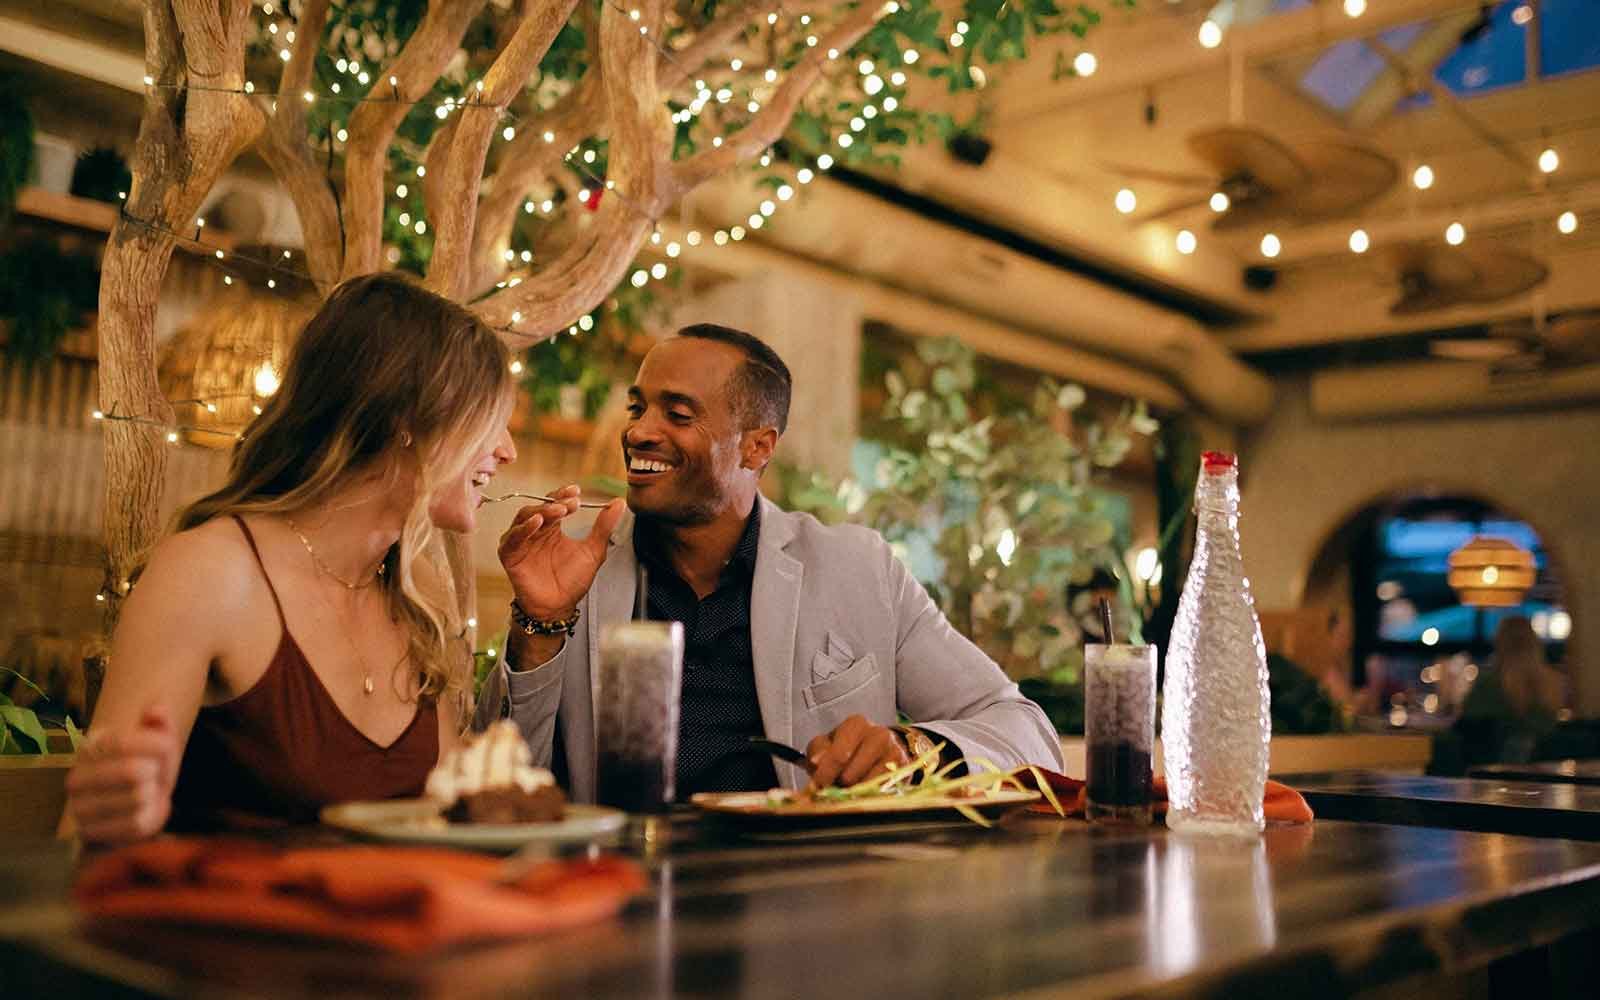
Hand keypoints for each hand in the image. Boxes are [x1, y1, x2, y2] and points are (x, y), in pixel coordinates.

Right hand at [65, 705, 181, 844]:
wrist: (134, 808)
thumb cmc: (149, 769)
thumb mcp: (159, 744)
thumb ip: (161, 724)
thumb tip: (156, 710)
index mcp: (89, 747)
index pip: (123, 741)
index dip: (155, 745)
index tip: (166, 748)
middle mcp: (76, 778)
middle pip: (132, 771)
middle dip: (155, 773)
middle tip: (155, 775)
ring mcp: (79, 808)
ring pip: (138, 797)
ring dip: (154, 795)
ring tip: (148, 793)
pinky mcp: (91, 832)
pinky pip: (137, 823)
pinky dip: (150, 817)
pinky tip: (144, 812)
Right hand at [497, 485, 625, 617]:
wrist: (559, 606)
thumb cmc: (573, 581)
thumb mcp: (593, 550)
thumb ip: (603, 527)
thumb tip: (619, 503)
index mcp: (552, 527)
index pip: (555, 503)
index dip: (563, 494)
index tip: (577, 491)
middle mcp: (535, 531)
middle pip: (540, 507)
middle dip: (555, 502)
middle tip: (571, 503)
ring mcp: (521, 542)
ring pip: (526, 517)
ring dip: (542, 511)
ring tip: (559, 510)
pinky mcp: (510, 555)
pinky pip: (513, 538)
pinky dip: (523, 529)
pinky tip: (537, 522)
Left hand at [804, 714, 909, 789]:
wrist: (881, 749)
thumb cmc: (849, 747)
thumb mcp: (827, 744)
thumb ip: (818, 751)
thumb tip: (816, 762)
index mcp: (856, 724)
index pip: (839, 755)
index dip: (826, 774)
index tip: (819, 784)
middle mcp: (879, 735)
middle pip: (852, 773)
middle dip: (839, 785)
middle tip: (833, 788)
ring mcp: (894, 753)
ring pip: (868, 785)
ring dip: (854, 792)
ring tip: (848, 790)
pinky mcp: (904, 771)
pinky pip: (882, 791)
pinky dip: (869, 795)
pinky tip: (863, 793)